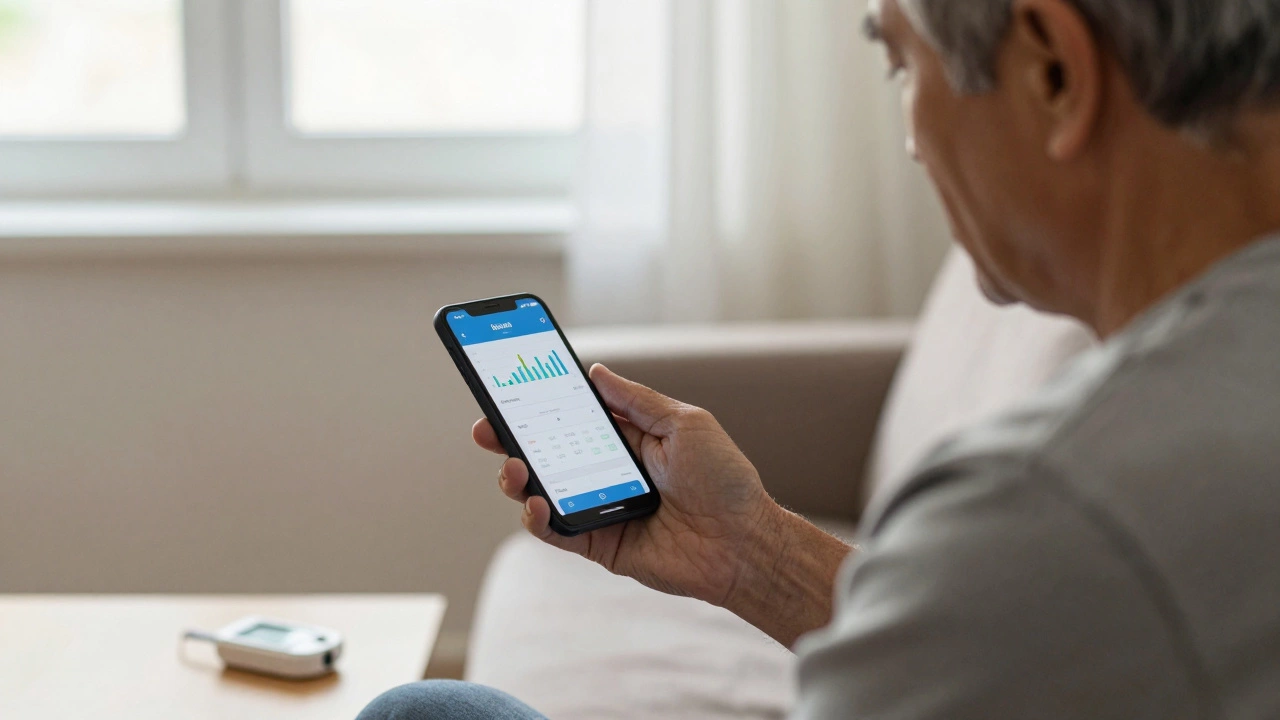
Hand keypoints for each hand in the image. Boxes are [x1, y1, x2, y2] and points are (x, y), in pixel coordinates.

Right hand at [473, 364, 781, 606]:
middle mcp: (606, 472)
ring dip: (516, 477)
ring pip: (540, 491)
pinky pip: (556, 531)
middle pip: (545, 453)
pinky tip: (535, 501)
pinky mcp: (598, 544)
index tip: (508, 385)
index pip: (572, 417)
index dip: (540, 403)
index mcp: (627, 439)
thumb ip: (636, 400)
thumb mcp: (684, 422)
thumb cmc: (725, 480)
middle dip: (510, 439)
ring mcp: (598, 508)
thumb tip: (595, 372)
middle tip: (485, 427)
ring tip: (512, 466)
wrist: (744, 542)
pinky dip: (536, 518)